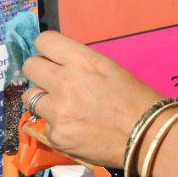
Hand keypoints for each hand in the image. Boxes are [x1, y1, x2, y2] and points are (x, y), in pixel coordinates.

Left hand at [21, 31, 164, 167]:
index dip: (47, 48)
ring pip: (31, 96)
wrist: (147, 135)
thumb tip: (59, 65)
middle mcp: (66, 82)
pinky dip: (57, 125)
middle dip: (40, 71)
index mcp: (83, 61)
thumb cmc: (136, 100)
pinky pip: (45, 123)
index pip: (44, 41)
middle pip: (30, 66)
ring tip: (63, 106)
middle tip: (52, 80)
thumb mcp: (109, 69)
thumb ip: (80, 64)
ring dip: (44, 99)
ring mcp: (58, 111)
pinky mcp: (57, 135)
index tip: (51, 56)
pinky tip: (77, 127)